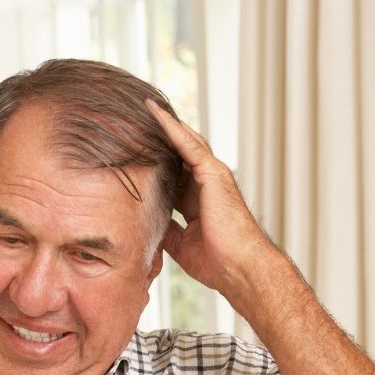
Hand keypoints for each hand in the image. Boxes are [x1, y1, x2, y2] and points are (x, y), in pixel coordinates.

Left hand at [145, 99, 279, 306]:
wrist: (238, 268)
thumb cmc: (217, 263)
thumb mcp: (180, 245)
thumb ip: (166, 229)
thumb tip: (146, 223)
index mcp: (198, 201)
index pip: (173, 175)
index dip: (156, 162)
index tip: (135, 151)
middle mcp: (206, 184)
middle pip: (179, 153)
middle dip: (160, 138)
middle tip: (137, 119)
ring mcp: (212, 176)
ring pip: (184, 142)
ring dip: (164, 124)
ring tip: (144, 107)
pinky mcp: (213, 173)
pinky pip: (188, 145)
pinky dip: (171, 128)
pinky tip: (155, 113)